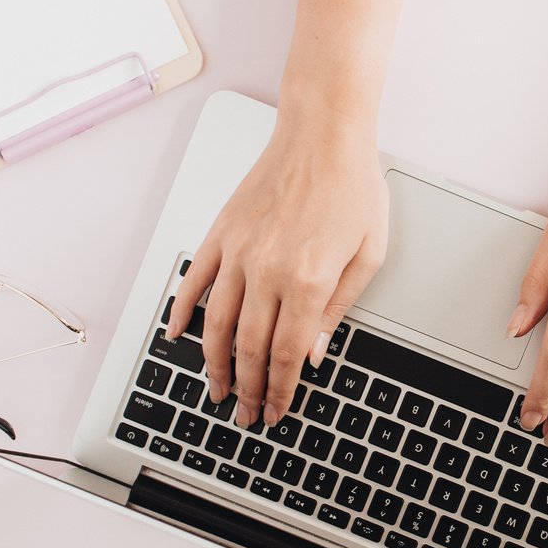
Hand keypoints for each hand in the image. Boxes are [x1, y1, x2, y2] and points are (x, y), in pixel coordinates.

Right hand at [167, 122, 387, 428]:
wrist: (322, 132)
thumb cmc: (353, 185)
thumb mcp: (368, 255)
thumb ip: (338, 309)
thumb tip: (314, 353)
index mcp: (307, 280)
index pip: (287, 355)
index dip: (279, 391)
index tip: (275, 411)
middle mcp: (267, 270)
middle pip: (250, 348)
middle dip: (248, 390)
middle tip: (246, 415)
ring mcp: (238, 252)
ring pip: (217, 324)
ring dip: (215, 365)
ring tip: (217, 390)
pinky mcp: (221, 233)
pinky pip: (194, 281)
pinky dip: (182, 313)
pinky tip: (179, 337)